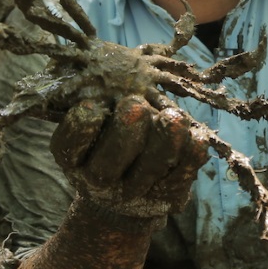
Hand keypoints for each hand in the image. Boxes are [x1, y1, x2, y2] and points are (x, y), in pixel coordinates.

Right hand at [50, 93, 209, 223]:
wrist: (122, 203)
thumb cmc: (101, 149)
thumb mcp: (87, 131)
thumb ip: (93, 102)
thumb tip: (98, 65)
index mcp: (74, 162)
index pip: (69, 147)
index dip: (79, 127)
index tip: (89, 105)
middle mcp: (99, 182)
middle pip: (107, 165)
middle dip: (124, 131)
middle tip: (135, 104)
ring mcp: (134, 193)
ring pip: (149, 169)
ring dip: (164, 139)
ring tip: (173, 114)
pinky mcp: (167, 196)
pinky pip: (182, 175)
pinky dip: (191, 153)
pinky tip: (198, 134)